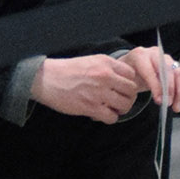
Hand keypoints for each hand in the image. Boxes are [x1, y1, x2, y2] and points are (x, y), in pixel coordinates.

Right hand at [32, 53, 151, 122]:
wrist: (47, 79)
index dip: (129, 82)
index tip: (123, 88)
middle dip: (128, 97)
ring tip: (111, 108)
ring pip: (125, 104)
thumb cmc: (67, 70)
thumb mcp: (90, 61)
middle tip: (120, 101)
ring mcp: (99, 92)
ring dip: (120, 109)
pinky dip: (109, 118)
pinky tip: (101, 114)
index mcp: (105, 63)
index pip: (131, 74)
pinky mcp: (91, 107)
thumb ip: (107, 68)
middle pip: (132, 90)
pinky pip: (112, 117)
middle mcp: (105, 76)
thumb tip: (122, 78)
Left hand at [120, 44, 179, 112]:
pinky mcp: (176, 68)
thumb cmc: (128, 73)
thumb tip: (156, 99)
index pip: (152, 70)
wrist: (129, 66)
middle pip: (168, 71)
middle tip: (168, 105)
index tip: (158, 101)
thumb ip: (136, 85)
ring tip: (177, 107)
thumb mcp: (127, 78)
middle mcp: (157, 55)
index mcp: (141, 56)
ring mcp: (168, 60)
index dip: (156, 86)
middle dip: (170, 90)